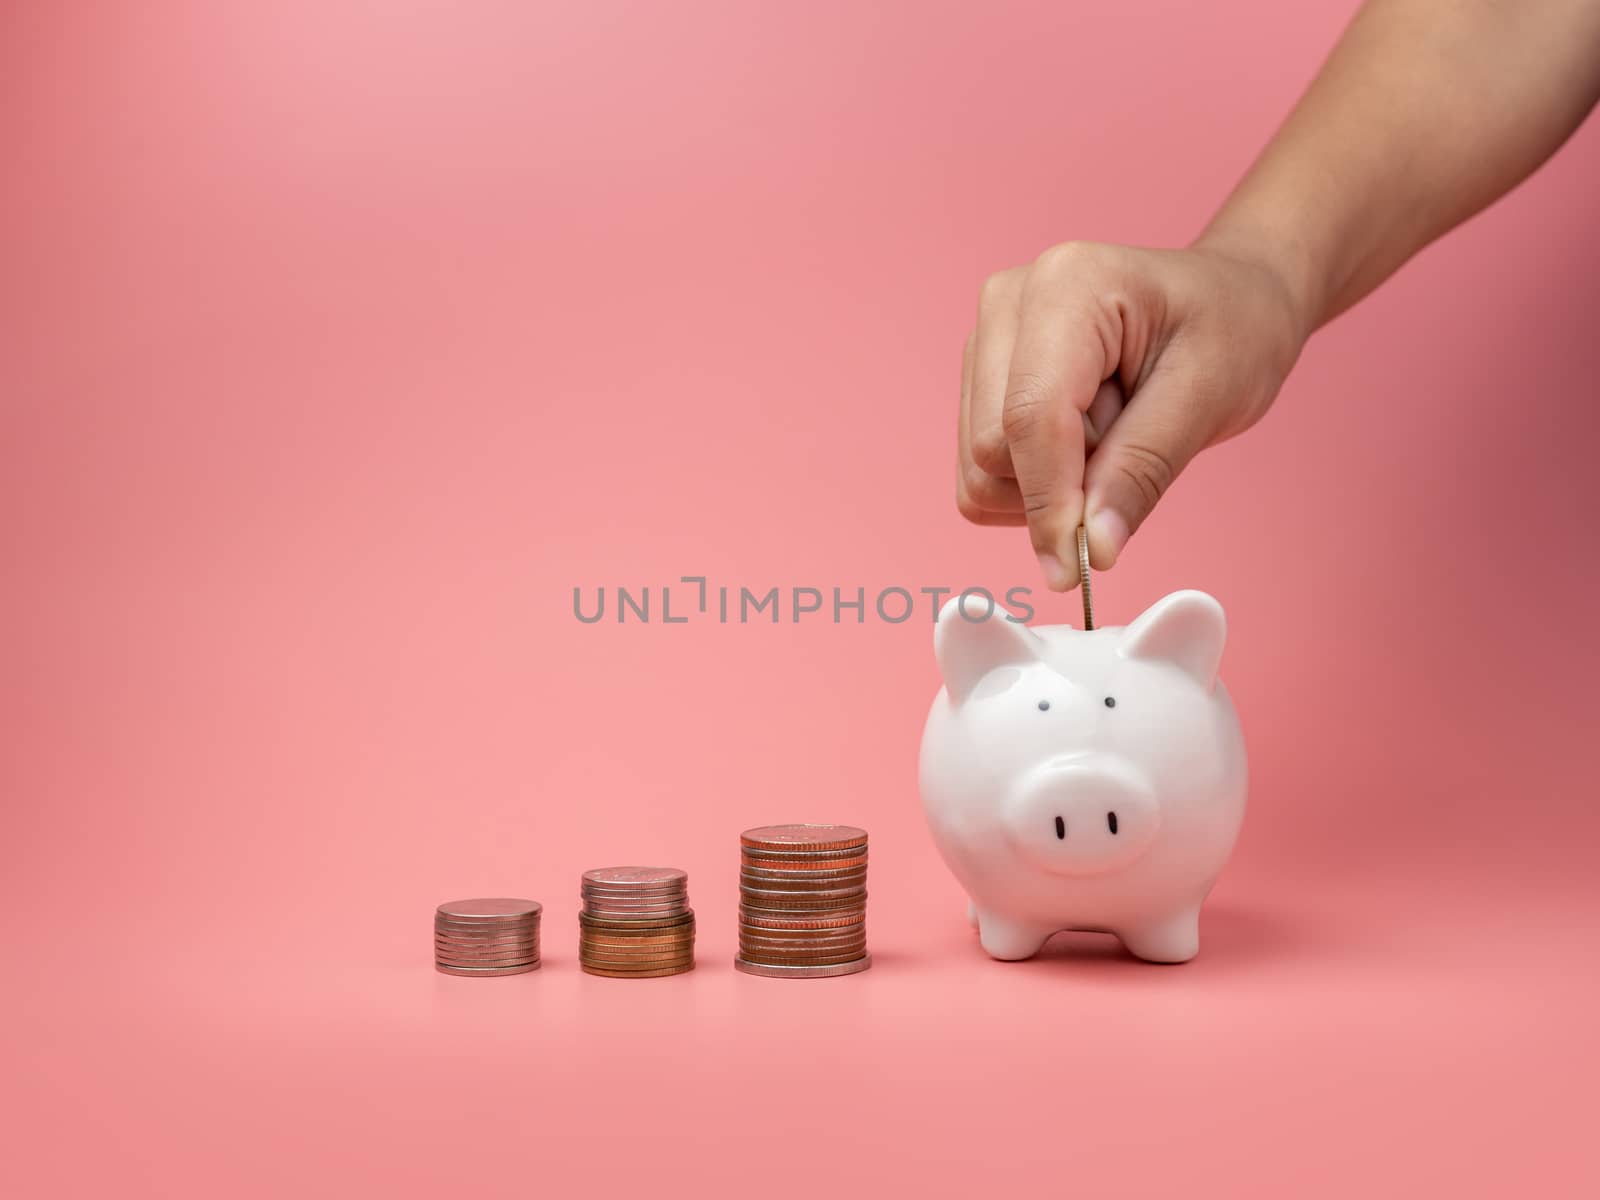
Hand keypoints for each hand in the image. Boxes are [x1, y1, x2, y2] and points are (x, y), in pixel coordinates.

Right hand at [957, 239, 1307, 588]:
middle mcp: (1007, 304)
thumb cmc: (1230, 330)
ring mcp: (986, 340)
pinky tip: (1084, 443)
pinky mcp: (980, 378)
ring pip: (978, 468)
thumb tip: (1092, 550)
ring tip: (1113, 432)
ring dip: (1050, 484)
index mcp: (1066, 285)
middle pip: (991, 448)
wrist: (1228, 300)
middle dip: (1061, 483)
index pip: (1029, 417)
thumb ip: (1142, 470)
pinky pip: (981, 471)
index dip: (1049, 502)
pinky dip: (1034, 484)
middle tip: (1133, 444)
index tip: (1076, 568)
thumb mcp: (1208, 398)